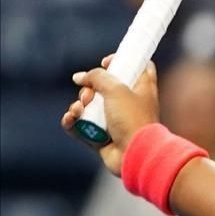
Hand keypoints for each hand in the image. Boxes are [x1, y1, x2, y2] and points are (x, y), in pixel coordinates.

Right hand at [62, 55, 160, 175]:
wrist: (135, 154)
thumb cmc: (132, 119)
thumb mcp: (117, 89)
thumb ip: (97, 77)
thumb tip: (80, 77)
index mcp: (142, 89)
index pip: (137, 67)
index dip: (121, 62)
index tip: (106, 63)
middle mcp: (129, 103)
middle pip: (104, 87)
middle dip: (89, 88)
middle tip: (90, 94)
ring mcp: (114, 121)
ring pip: (89, 106)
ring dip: (79, 105)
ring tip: (80, 110)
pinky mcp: (101, 136)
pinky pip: (81, 125)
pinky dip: (73, 121)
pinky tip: (70, 119)